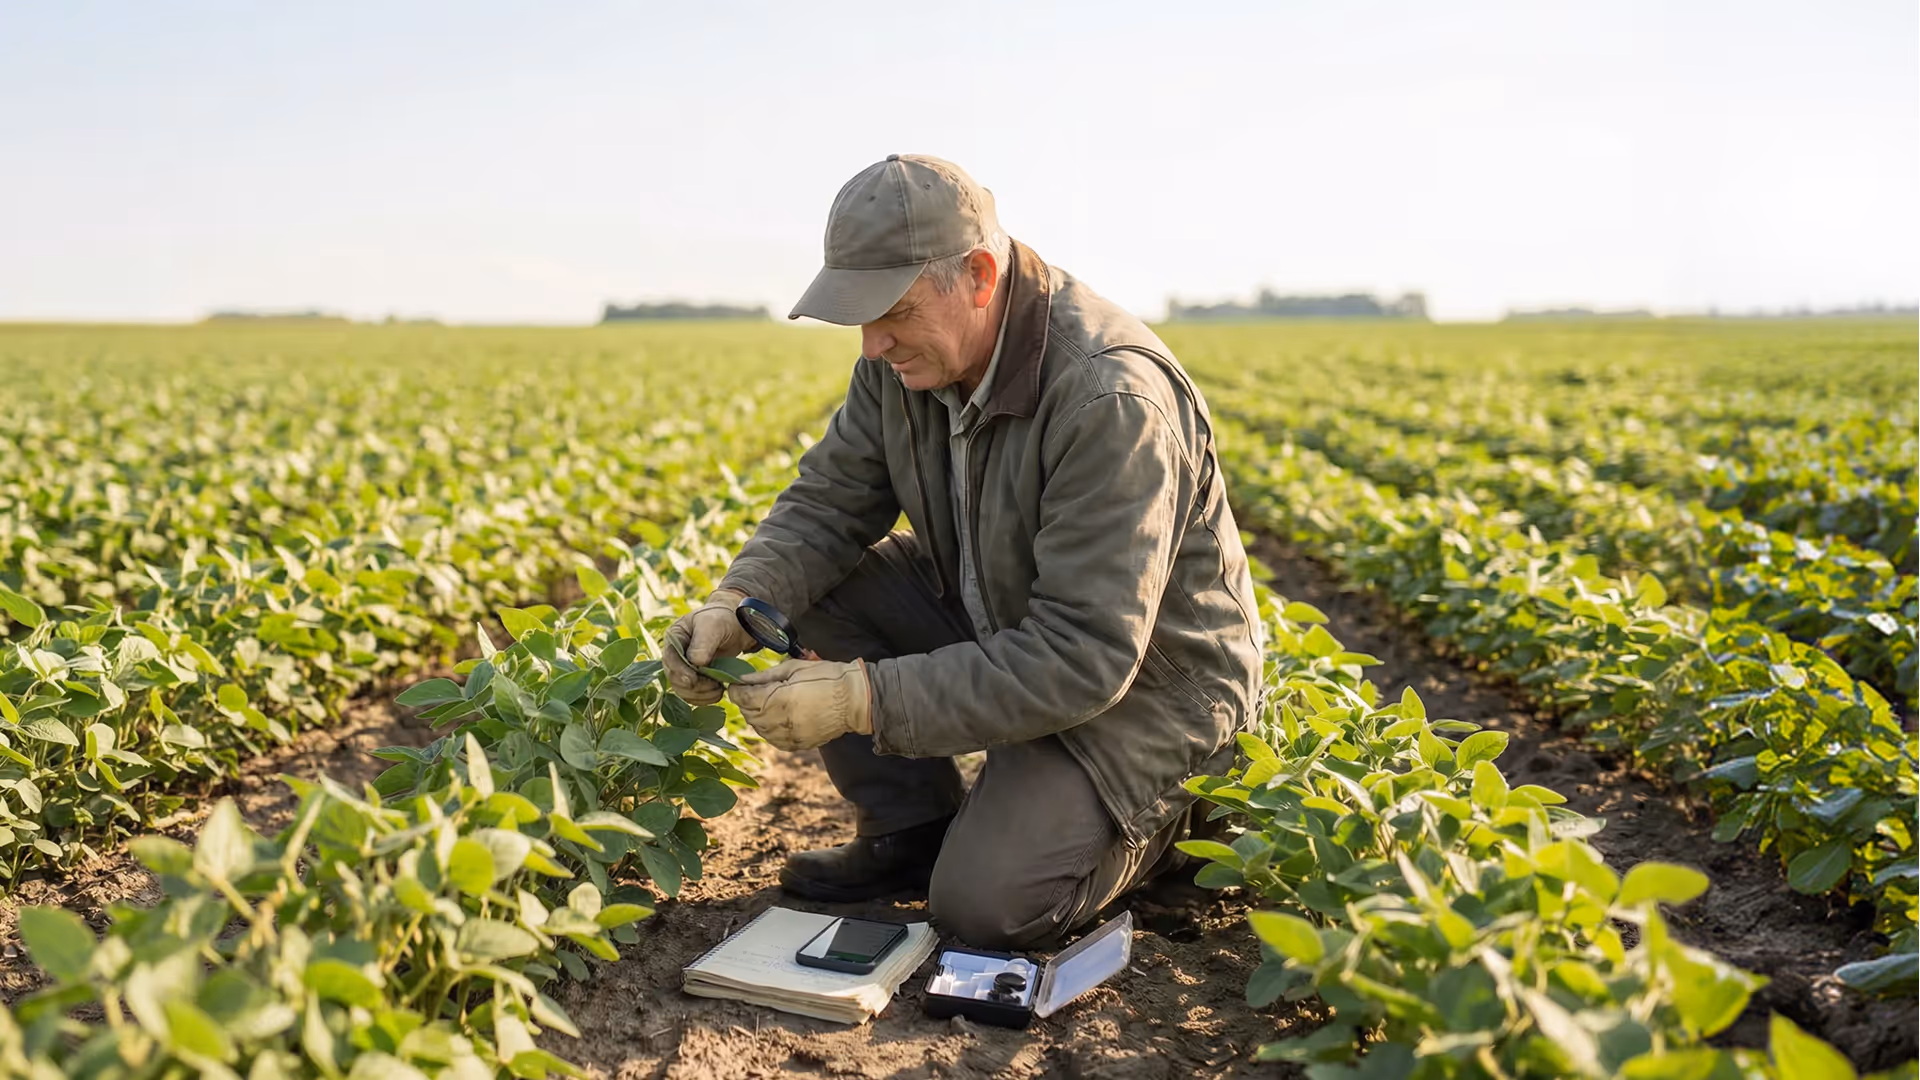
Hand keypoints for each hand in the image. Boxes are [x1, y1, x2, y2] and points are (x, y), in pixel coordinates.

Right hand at [662, 588, 754, 705]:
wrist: (735, 626)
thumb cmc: (722, 620)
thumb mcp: (713, 626)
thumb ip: (703, 642)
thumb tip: (695, 662)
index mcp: (674, 637)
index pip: (669, 658)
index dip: (679, 672)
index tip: (693, 680)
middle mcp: (675, 654)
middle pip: (674, 677)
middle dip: (693, 686)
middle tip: (714, 687)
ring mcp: (683, 667)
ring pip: (682, 689)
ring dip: (699, 695)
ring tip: (719, 690)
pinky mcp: (694, 678)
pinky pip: (693, 694)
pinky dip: (704, 698)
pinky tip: (718, 693)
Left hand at [727, 659, 872, 750]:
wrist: (855, 699)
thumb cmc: (828, 676)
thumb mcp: (795, 668)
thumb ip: (766, 676)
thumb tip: (744, 679)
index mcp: (781, 698)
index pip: (745, 699)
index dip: (736, 691)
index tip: (736, 685)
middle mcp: (783, 721)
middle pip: (749, 715)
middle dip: (746, 703)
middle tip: (750, 692)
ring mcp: (791, 735)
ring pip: (760, 730)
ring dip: (757, 717)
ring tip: (766, 703)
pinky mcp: (800, 744)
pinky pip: (774, 740)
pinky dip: (770, 730)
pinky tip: (777, 718)